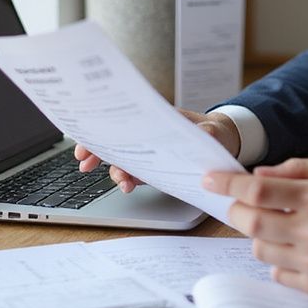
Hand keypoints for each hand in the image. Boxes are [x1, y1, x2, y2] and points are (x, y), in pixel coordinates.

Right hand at [74, 110, 241, 192]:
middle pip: (115, 141)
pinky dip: (128, 180)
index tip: (86, 144)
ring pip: (123, 161)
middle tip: (85, 166)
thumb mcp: (211, 130)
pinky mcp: (154, 169)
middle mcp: (147, 136)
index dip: (99, 132)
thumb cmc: (213, 131)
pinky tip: (128, 186)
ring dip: (116, 172)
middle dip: (96, 152)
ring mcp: (149, 152)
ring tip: (123, 183)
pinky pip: (136, 174)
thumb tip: (204, 133)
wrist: (222, 144)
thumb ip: (206, 133)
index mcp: (155, 120)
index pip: (121, 123)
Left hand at [204, 153, 307, 298]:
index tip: (210, 179)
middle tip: (239, 202)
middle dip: (236, 209)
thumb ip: (300, 167)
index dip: (228, 184)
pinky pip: (278, 273)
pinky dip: (278, 259)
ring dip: (260, 234)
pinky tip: (297, 246)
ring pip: (260, 249)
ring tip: (280, 224)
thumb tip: (260, 175)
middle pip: (251, 222)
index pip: (258, 191)